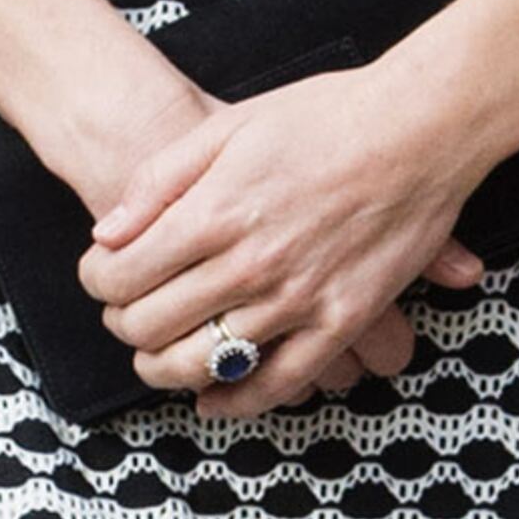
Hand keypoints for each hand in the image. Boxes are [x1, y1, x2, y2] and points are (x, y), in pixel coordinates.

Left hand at [78, 61, 489, 412]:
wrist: (421, 126)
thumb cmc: (324, 116)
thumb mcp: (226, 126)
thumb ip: (158, 181)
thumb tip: (107, 235)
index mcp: (214, 212)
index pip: (120, 276)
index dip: (97, 282)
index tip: (103, 277)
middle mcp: (249, 263)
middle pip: (149, 326)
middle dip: (122, 325)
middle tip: (125, 315)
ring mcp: (298, 298)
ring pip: (201, 364)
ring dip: (163, 368)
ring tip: (156, 356)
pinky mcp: (342, 321)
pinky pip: (278, 383)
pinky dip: (236, 401)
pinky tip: (212, 400)